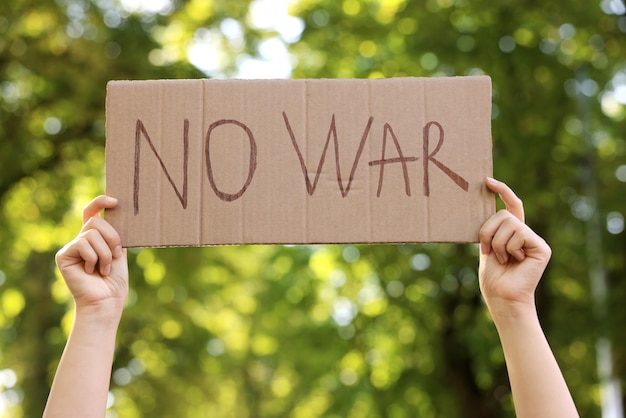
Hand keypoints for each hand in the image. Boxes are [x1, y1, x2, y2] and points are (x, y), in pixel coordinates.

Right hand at [55, 196, 127, 319]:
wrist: (107, 301)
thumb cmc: (115, 280)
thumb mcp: (119, 252)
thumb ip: (115, 234)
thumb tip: (115, 211)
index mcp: (95, 237)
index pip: (92, 212)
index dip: (100, 202)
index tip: (114, 200)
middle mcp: (81, 239)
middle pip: (96, 221)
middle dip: (113, 237)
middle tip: (116, 255)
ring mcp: (71, 247)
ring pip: (92, 234)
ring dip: (105, 253)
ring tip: (104, 269)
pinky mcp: (63, 255)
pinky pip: (83, 244)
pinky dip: (94, 258)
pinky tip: (90, 272)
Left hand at [478, 178, 550, 316]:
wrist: (502, 296)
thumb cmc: (493, 276)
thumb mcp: (486, 246)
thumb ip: (490, 228)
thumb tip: (487, 210)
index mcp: (512, 232)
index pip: (511, 205)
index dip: (502, 191)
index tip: (487, 180)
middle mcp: (525, 232)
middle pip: (503, 214)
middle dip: (487, 231)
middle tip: (488, 251)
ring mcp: (535, 239)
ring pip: (509, 224)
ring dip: (497, 243)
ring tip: (503, 259)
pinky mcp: (541, 247)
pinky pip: (518, 234)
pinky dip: (509, 248)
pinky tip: (515, 261)